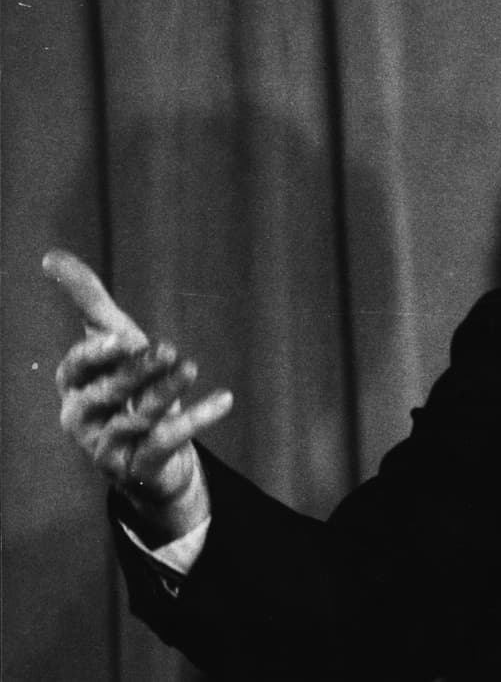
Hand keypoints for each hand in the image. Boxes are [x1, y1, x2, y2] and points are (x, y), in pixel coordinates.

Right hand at [43, 249, 232, 540]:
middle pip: (106, 395)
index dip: (98, 355)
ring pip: (135, 420)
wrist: (152, 458)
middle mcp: (83, 420)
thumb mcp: (111, 340)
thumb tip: (51, 255)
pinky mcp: (140, 468)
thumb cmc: (127, 388)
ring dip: (165, 393)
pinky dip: (197, 419)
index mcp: (74, 389)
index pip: (75, 370)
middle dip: (136, 372)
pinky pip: (167, 443)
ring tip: (190, 368)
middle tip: (169, 350)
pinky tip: (225, 398)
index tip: (128, 337)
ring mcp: (109, 448)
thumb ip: (87, 300)